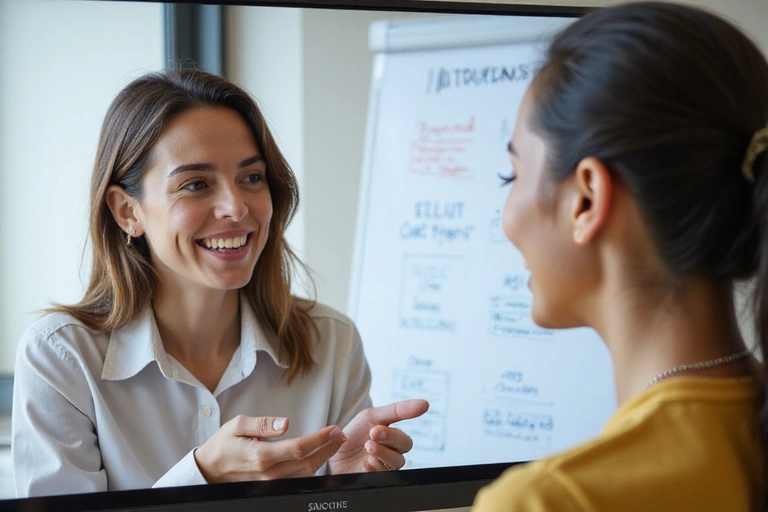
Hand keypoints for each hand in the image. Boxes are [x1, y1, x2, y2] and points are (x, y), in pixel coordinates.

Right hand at [194, 415, 345, 482]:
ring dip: (324, 458)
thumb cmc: (223, 445)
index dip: (319, 438)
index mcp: (261, 455)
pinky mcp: (272, 486)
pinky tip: (319, 455)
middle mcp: (268, 473)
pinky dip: (312, 467)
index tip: (333, 428)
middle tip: (340, 434)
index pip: (298, 448)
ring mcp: (271, 482)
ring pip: (305, 473)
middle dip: (328, 448)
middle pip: (307, 463)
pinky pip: (297, 478)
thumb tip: (285, 423)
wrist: (209, 469)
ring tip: (334, 442)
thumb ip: (262, 423)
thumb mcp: (237, 425)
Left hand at [327, 399, 428, 473]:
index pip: (406, 430)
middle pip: (405, 445)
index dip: (411, 418)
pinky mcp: (376, 477)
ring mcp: (384, 465)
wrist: (332, 455)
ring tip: (368, 447)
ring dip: (383, 452)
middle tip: (374, 432)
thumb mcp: (371, 416)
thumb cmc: (354, 435)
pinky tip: (365, 462)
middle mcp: (392, 451)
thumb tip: (424, 404)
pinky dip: (375, 466)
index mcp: (392, 435)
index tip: (421, 406)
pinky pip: (384, 474)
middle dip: (390, 436)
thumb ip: (396, 410)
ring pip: (397, 461)